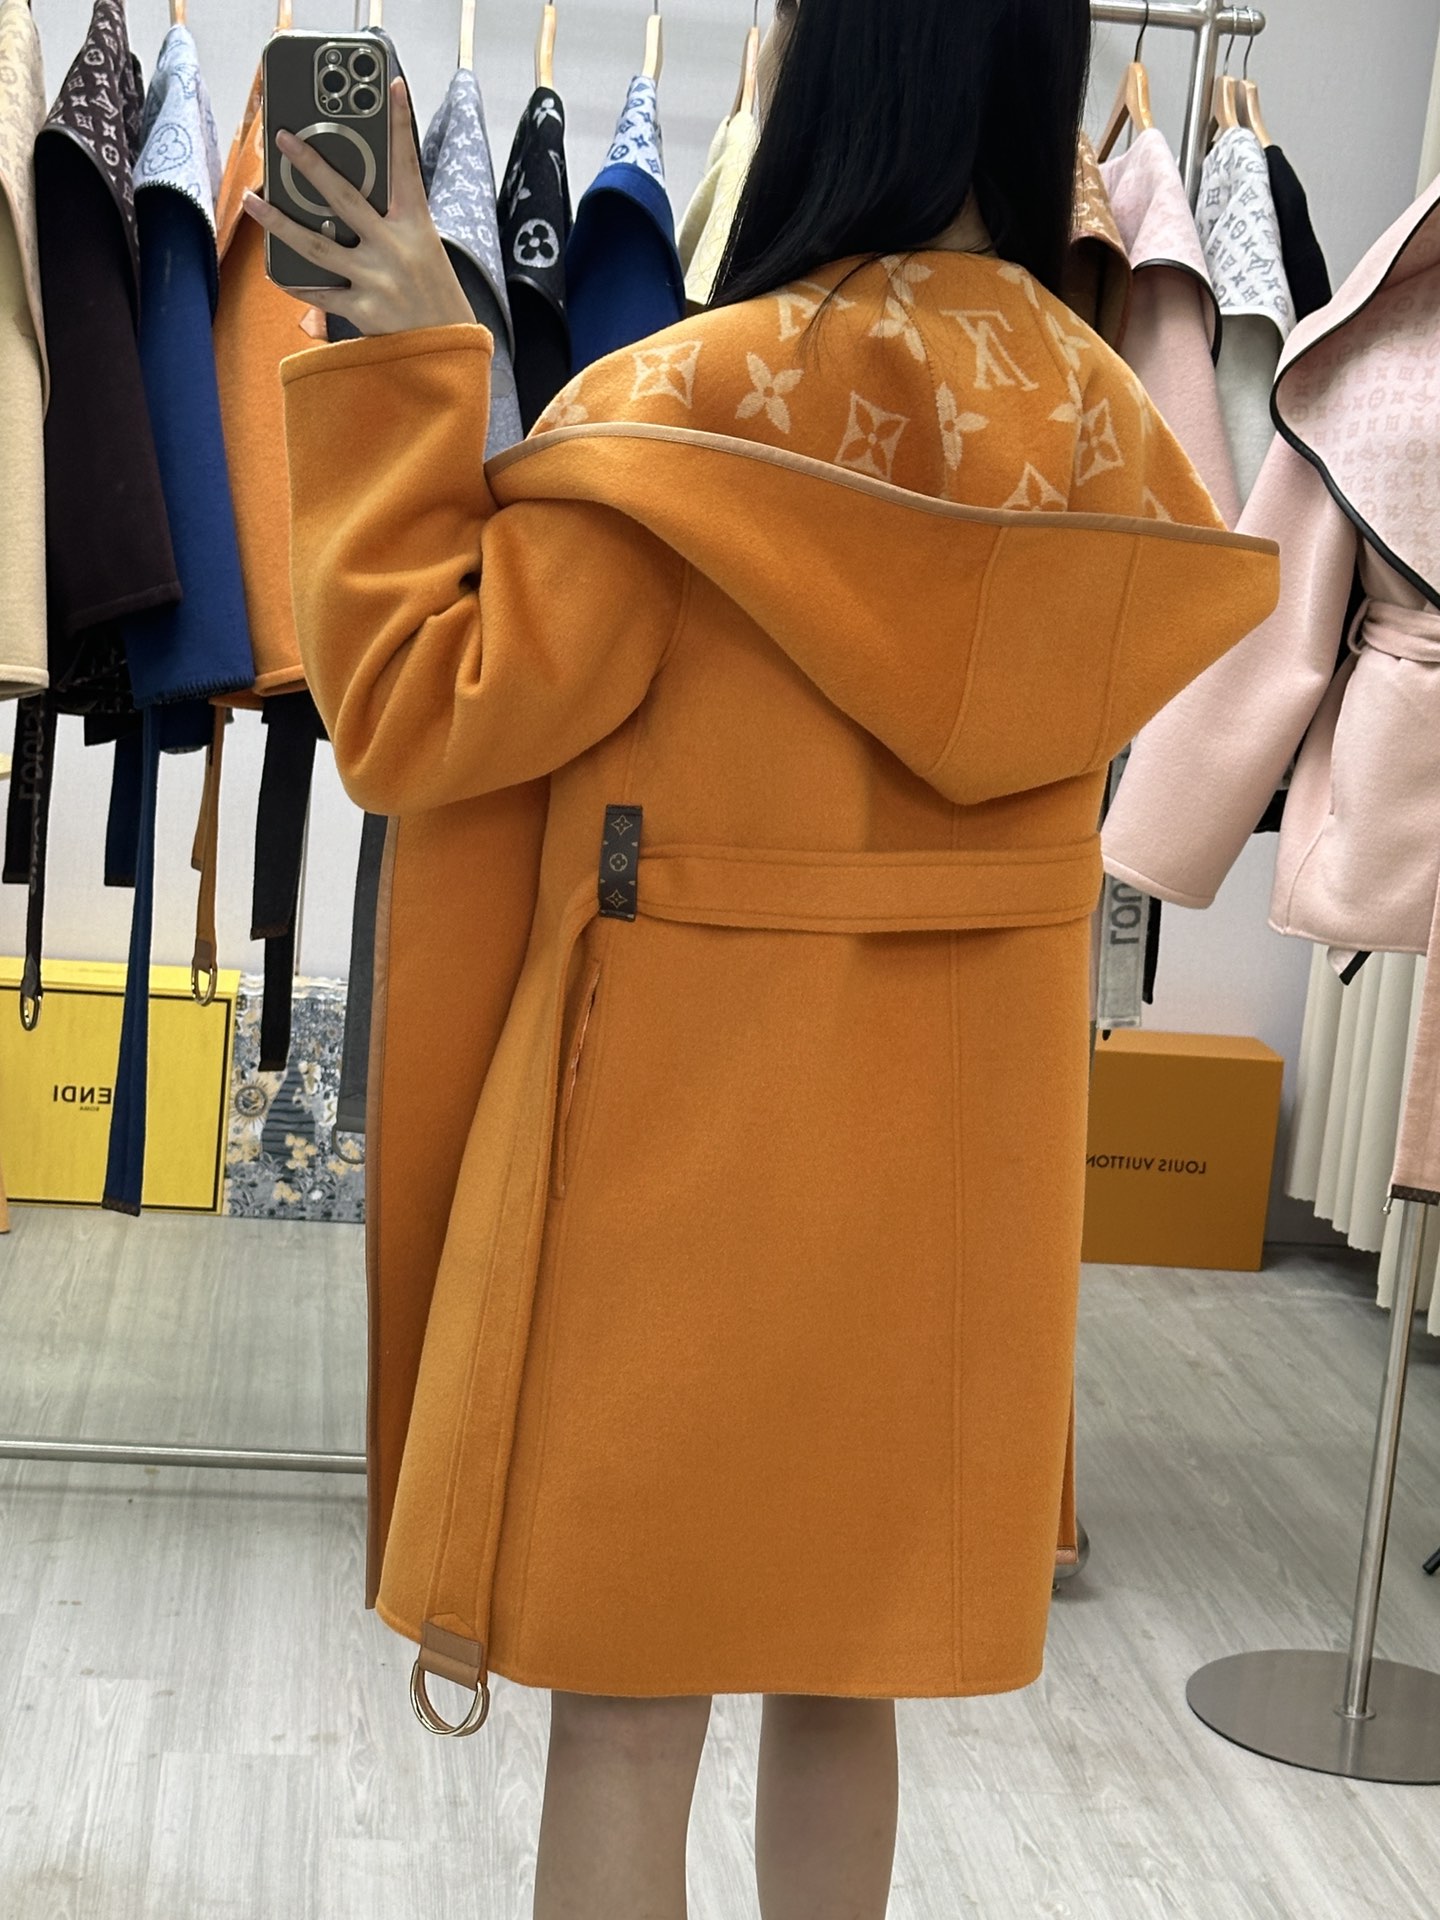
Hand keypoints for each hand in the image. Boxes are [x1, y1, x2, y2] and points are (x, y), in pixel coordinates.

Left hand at [242, 78, 474, 335]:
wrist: (448, 351)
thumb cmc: (436, 297)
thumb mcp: (426, 250)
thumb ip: (392, 222)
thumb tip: (342, 199)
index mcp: (417, 227)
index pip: (407, 167)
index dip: (400, 125)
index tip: (392, 86)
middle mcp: (396, 248)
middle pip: (345, 198)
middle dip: (311, 165)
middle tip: (283, 138)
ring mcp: (377, 279)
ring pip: (317, 245)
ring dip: (280, 221)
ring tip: (254, 201)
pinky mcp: (364, 310)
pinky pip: (321, 294)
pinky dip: (297, 283)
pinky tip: (275, 271)